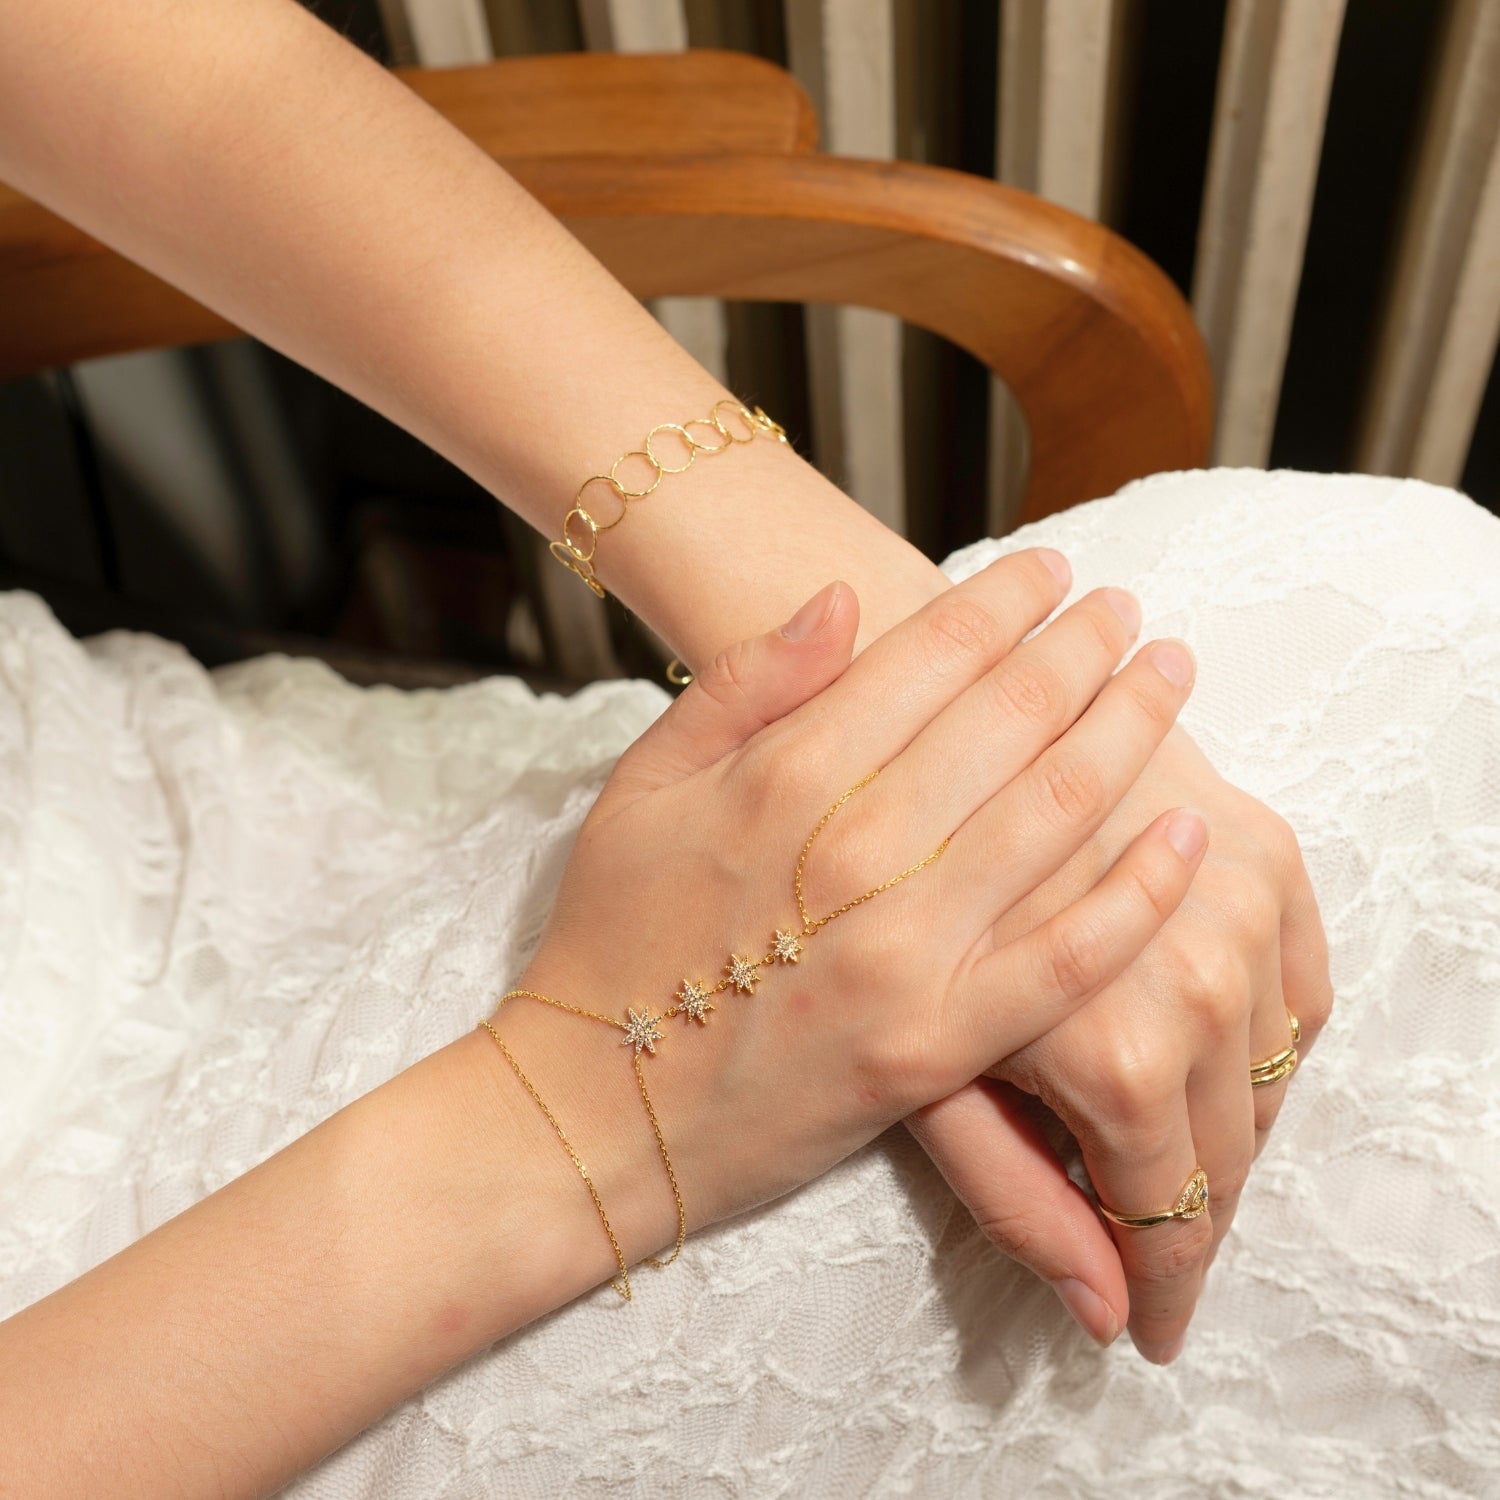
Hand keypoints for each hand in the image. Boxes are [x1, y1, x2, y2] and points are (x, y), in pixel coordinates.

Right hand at [496, 553, 1207, 1264]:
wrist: (595, 1110)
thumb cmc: (611, 939)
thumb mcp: (642, 785)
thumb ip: (744, 684)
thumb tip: (841, 596)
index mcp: (784, 774)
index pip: (927, 657)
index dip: (1002, 602)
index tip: (1051, 568)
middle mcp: (858, 848)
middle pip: (1010, 720)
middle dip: (1085, 648)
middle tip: (1129, 607)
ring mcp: (907, 949)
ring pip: (1055, 816)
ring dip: (1129, 733)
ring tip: (1170, 676)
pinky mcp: (940, 1043)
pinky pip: (1068, 958)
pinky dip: (1140, 893)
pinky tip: (1191, 833)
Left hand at [909, 718, 1333, 1360]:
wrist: (924, 731)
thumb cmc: (888, 895)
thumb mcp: (923, 1062)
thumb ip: (1014, 1195)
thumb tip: (1100, 1311)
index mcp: (1121, 1051)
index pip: (1169, 1216)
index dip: (1164, 1286)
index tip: (1155, 1330)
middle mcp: (1205, 982)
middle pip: (1233, 1150)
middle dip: (1193, 1213)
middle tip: (1156, 1252)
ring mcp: (1244, 907)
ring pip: (1277, 1070)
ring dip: (1234, 1121)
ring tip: (1179, 1150)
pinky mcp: (1263, 847)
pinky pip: (1306, 981)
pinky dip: (1270, 1032)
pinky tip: (1215, 1048)